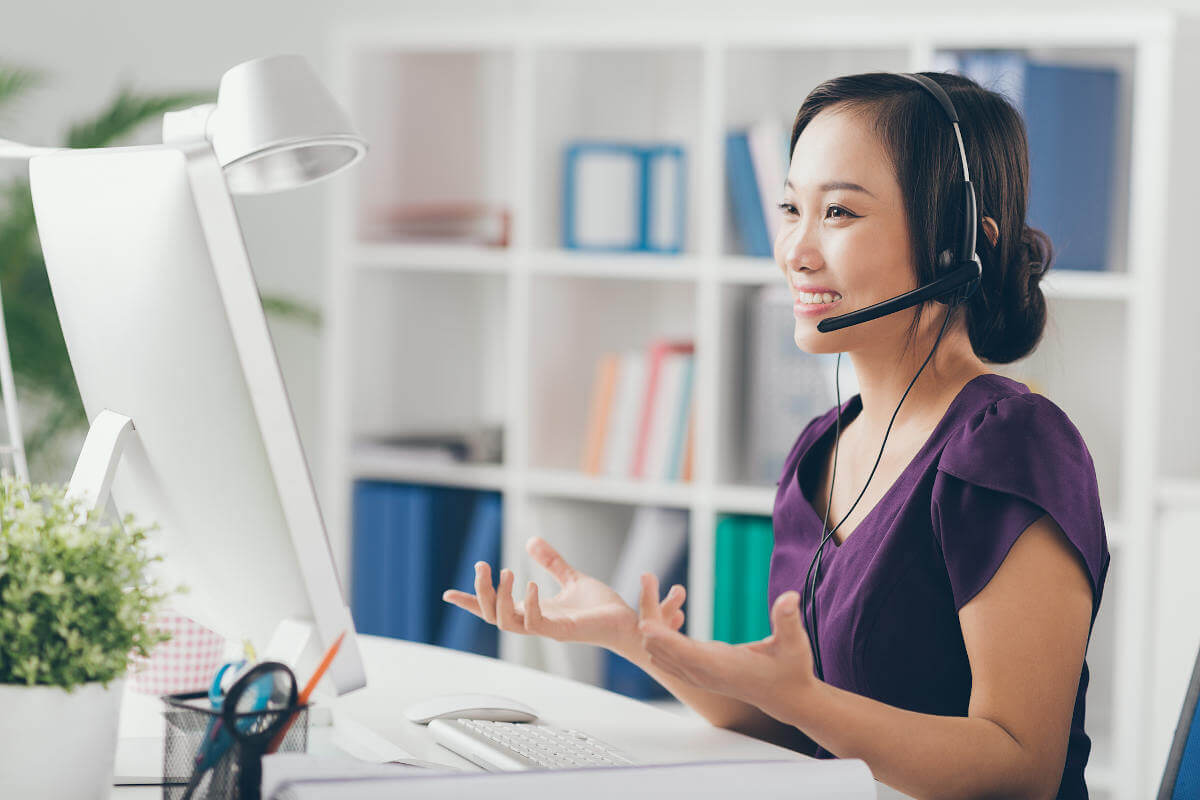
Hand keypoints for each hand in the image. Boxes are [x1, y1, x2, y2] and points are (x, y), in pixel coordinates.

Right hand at [442, 537, 682, 653]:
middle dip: (480, 593)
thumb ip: (551, 562)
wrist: (628, 623)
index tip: (448, 594)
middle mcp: (535, 623)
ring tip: (506, 570)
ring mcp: (547, 629)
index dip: (471, 603)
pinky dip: (529, 604)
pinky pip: (536, 624)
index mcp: (533, 611)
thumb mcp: (571, 578)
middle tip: (482, 565)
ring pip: (507, 622)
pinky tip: (532, 584)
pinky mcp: (563, 632)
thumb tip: (531, 541)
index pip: (494, 609)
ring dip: (500, 597)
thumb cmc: (601, 607)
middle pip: (492, 616)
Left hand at [637, 589, 816, 710]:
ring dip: (652, 620)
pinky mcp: (695, 671)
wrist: (786, 697)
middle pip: (658, 646)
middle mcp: (701, 673)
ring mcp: (695, 674)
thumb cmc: (791, 670)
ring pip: (656, 649)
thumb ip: (789, 620)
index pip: (681, 652)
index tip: (642, 619)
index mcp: (720, 667)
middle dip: (649, 612)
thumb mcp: (795, 643)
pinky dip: (659, 631)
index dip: (661, 636)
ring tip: (653, 583)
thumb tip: (791, 597)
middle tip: (647, 575)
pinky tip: (670, 608)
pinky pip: (664, 652)